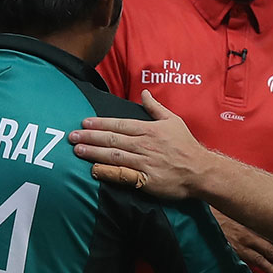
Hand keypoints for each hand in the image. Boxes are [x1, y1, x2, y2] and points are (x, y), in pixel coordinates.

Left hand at [70, 90, 209, 198]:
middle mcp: (144, 145)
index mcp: (149, 130)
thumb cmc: (186, 145)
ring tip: (77, 150)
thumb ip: (156, 107)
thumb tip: (144, 92)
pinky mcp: (146, 180)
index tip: (84, 122)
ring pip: (114, 156)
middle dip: (90, 137)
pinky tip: (94, 170)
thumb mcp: (174, 121)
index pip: (120, 124)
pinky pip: (123, 175)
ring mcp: (144, 163)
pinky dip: (108, 172)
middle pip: (113, 139)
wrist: (200, 170)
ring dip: (94, 153)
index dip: (101, 123)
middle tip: (72, 136)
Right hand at [212, 208, 272, 272]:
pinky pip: (257, 260)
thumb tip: (258, 221)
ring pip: (272, 252)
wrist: (201, 213)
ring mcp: (247, 239)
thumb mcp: (236, 211)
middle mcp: (254, 229)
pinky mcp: (238, 248)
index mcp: (256, 220)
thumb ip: (248, 217)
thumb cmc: (218, 212)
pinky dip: (269, 267)